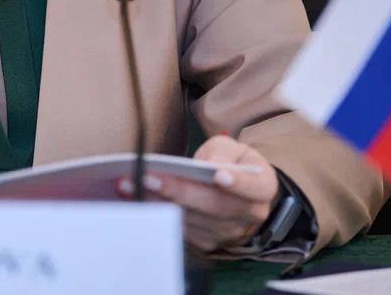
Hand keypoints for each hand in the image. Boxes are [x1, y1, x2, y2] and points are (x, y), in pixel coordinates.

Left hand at [118, 134, 279, 252]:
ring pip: (191, 218)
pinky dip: (155, 213)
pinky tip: (135, 199)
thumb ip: (223, 151)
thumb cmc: (233, 164)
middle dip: (177, 190)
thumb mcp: (234, 148)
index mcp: (262, 187)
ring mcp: (226, 232)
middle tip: (146, 177)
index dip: (237, 182)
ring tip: (129, 184)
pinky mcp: (206, 242)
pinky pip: (179, 228)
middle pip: (212, 205)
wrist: (236, 195)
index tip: (218, 175)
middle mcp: (248, 214)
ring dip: (157, 202)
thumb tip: (208, 165)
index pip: (253, 187)